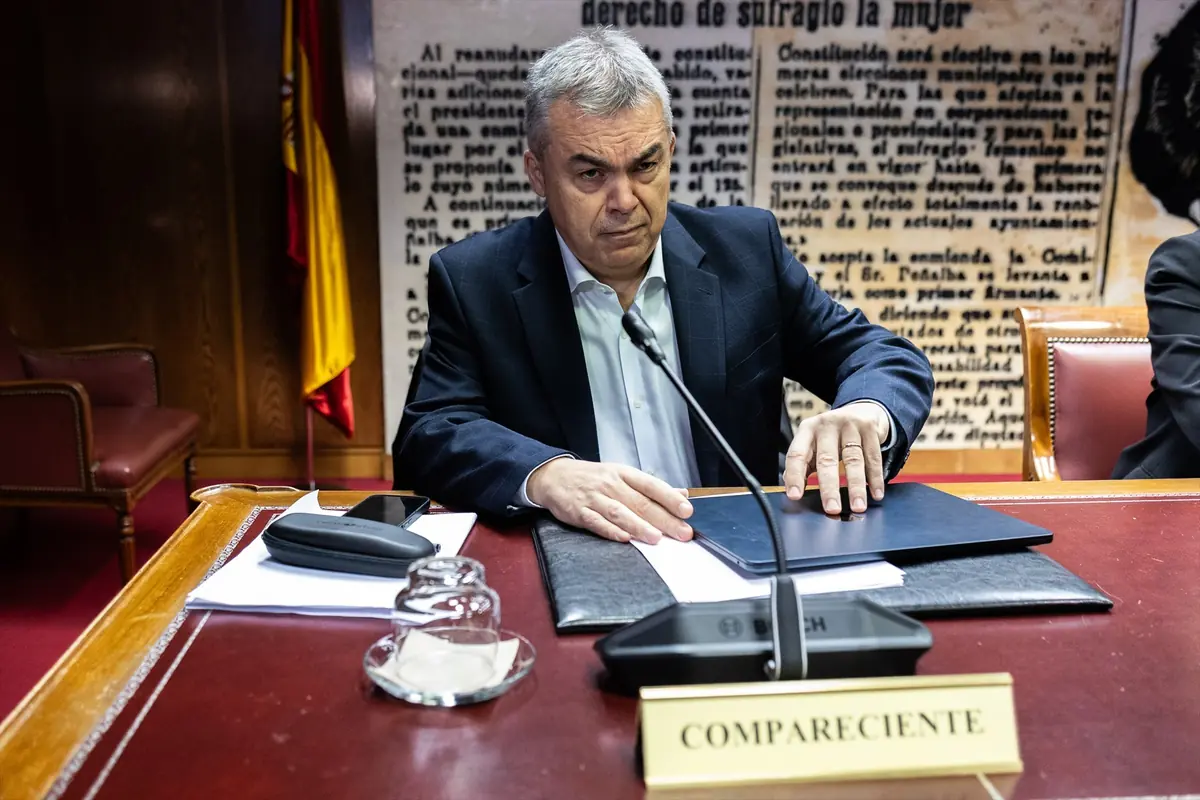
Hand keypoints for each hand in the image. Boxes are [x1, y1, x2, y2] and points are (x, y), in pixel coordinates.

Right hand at [526, 459, 692, 544]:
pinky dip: (610, 530)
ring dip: (639, 526)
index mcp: (624, 474)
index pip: (651, 485)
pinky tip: (624, 538)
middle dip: (663, 519)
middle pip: (640, 502)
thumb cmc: (592, 478)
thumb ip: (651, 488)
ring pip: (620, 512)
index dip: (670, 497)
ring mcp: (594, 498)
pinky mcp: (579, 512)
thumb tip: (681, 494)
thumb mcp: (622, 476)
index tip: (686, 510)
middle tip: (682, 532)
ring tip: (656, 538)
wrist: (554, 476)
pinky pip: (596, 522)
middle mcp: (611, 484)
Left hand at [783, 402, 889, 514]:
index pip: (797, 454)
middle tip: (832, 508)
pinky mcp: (869, 428)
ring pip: (853, 459)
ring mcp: (849, 425)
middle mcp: (826, 425)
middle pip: (826, 459)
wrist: (861, 410)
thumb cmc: (832, 434)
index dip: (795, 476)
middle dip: (829, 487)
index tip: (795, 496)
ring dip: (856, 486)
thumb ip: (804, 464)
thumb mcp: (814, 443)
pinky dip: (875, 478)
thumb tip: (793, 489)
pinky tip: (876, 493)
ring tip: (857, 506)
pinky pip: (873, 457)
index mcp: (807, 430)